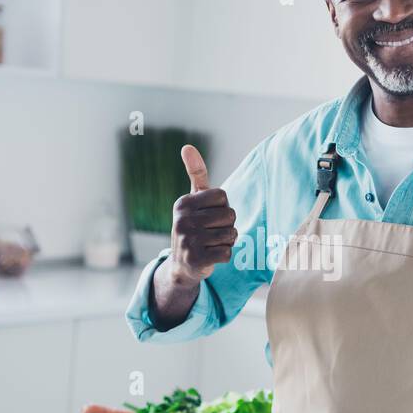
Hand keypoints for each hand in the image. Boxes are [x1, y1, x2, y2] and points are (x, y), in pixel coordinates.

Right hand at [168, 145, 237, 287]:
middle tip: (211, 232)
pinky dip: (225, 255)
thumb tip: (187, 146)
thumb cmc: (193, 227)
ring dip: (228, 241)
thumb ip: (196, 173)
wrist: (181, 265)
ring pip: (231, 234)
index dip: (223, 207)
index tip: (209, 216)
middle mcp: (183, 220)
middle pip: (229, 215)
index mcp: (184, 203)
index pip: (223, 196)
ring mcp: (188, 240)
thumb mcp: (193, 200)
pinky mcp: (196, 259)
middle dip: (227, 225)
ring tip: (212, 243)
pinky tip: (211, 256)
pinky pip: (228, 253)